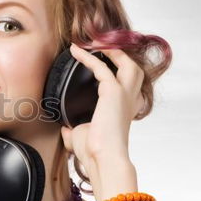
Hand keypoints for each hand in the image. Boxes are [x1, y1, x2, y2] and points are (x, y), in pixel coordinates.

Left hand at [60, 42, 143, 200]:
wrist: (102, 159)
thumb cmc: (94, 153)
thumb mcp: (82, 138)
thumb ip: (75, 131)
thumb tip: (65, 130)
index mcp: (125, 110)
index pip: (127, 85)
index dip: (117, 72)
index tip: (102, 62)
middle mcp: (129, 101)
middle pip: (134, 69)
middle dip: (120, 55)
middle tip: (102, 46)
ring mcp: (124, 95)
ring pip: (128, 63)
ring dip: (112, 50)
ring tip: (95, 42)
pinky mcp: (114, 92)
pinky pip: (102, 67)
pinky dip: (89, 56)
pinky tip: (76, 51)